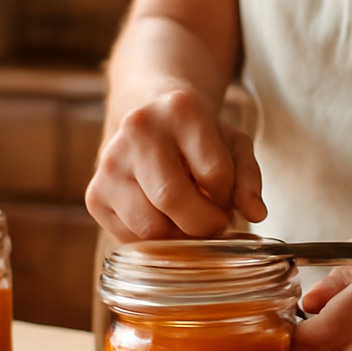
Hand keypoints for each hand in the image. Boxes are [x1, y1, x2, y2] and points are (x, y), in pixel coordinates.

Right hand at [86, 89, 265, 242]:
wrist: (148, 117)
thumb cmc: (196, 136)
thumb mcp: (232, 144)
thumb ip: (248, 178)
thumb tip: (256, 214)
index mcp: (181, 109)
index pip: (215, 175)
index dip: (227, 198)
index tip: (224, 197)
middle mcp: (138, 130)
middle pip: (174, 201)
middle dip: (204, 225)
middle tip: (212, 222)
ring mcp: (110, 163)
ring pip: (149, 227)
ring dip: (178, 235)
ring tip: (186, 218)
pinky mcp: (95, 195)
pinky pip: (129, 238)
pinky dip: (153, 240)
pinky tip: (162, 219)